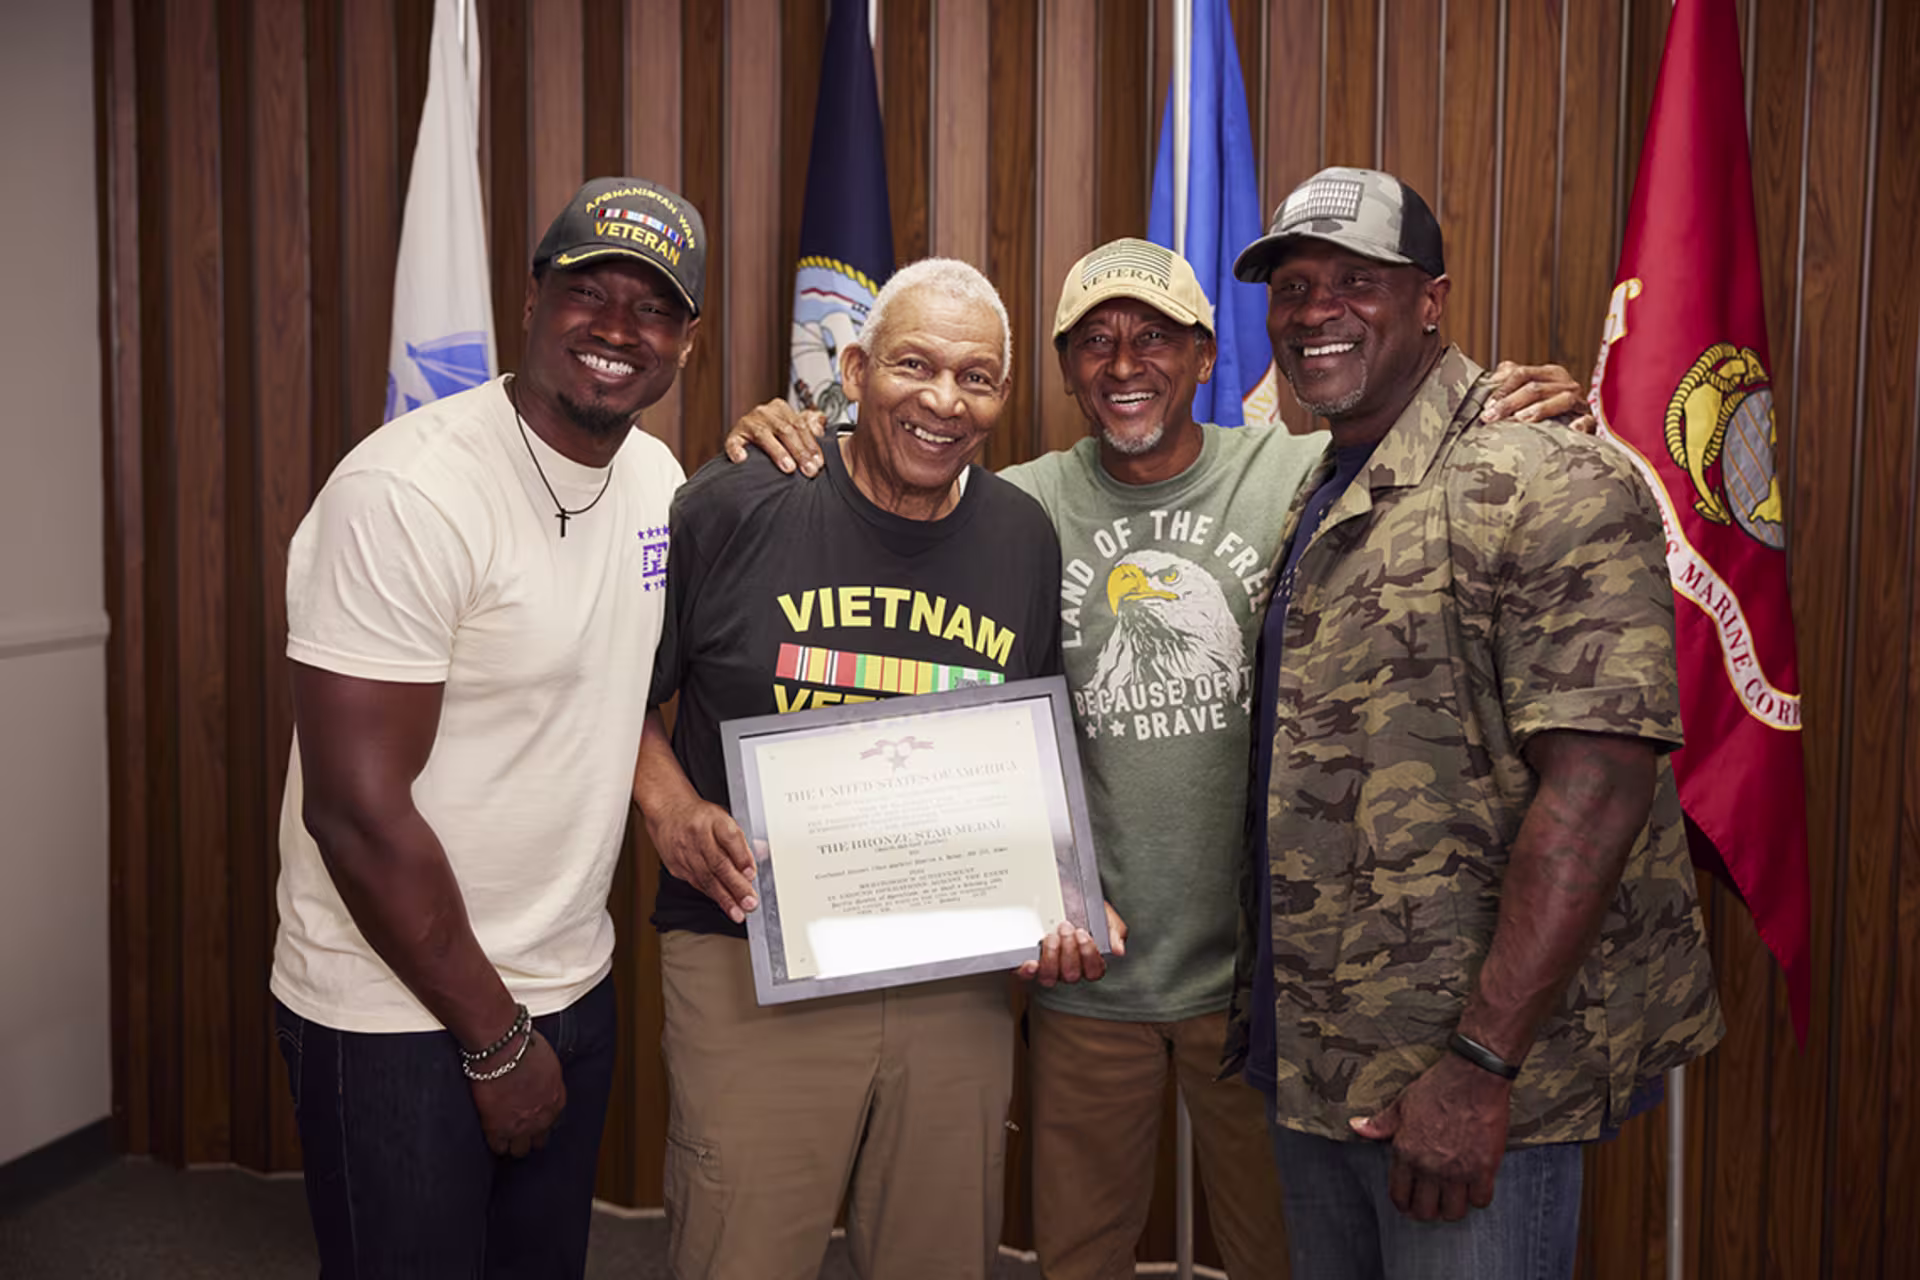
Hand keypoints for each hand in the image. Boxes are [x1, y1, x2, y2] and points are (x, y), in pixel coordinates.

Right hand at [470, 1028, 565, 1157]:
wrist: (504, 1052)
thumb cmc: (525, 1047)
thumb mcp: (548, 1062)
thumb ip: (547, 1079)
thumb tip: (539, 1080)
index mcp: (556, 1100)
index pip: (554, 1121)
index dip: (541, 1120)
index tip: (534, 1118)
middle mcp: (542, 1118)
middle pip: (539, 1140)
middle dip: (530, 1136)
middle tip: (519, 1129)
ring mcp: (521, 1128)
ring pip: (520, 1150)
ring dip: (514, 1144)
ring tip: (506, 1138)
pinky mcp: (497, 1129)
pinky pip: (498, 1147)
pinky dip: (496, 1144)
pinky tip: (492, 1137)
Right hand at [647, 794, 758, 921]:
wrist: (667, 811)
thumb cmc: (700, 817)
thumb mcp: (724, 820)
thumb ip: (740, 843)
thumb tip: (752, 866)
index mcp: (713, 819)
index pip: (729, 838)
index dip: (742, 857)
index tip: (752, 874)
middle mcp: (697, 835)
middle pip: (718, 863)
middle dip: (735, 886)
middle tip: (749, 903)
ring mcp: (684, 851)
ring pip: (706, 878)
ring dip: (724, 898)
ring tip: (737, 912)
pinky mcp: (676, 865)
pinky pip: (696, 882)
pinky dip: (711, 894)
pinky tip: (722, 903)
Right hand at [724, 399, 828, 474]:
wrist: (746, 440)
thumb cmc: (773, 435)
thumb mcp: (791, 427)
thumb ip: (808, 425)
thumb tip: (822, 421)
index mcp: (780, 408)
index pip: (799, 425)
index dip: (811, 444)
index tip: (819, 462)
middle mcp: (764, 412)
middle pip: (785, 430)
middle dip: (800, 452)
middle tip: (809, 470)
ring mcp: (747, 423)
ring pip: (764, 436)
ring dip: (778, 453)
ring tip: (789, 468)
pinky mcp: (733, 436)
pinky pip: (733, 443)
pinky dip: (737, 450)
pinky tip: (742, 459)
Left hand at [1017, 902, 1126, 985]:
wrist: (1061, 890)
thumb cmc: (1082, 905)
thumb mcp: (1102, 915)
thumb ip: (1113, 932)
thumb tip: (1118, 951)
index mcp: (1088, 961)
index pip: (1093, 972)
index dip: (1089, 956)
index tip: (1083, 934)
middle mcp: (1068, 967)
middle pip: (1072, 975)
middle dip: (1069, 951)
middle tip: (1066, 927)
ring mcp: (1049, 966)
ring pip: (1050, 977)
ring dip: (1051, 957)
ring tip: (1051, 935)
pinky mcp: (1029, 961)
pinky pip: (1026, 975)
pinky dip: (1028, 971)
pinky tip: (1032, 962)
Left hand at [1348, 1054, 1510, 1221]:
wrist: (1472, 1077)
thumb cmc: (1436, 1088)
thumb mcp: (1402, 1104)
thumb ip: (1380, 1123)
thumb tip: (1356, 1126)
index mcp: (1406, 1152)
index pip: (1399, 1194)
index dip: (1404, 1205)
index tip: (1409, 1205)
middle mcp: (1429, 1166)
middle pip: (1425, 1211)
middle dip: (1426, 1212)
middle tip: (1432, 1205)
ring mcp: (1457, 1170)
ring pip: (1453, 1211)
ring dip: (1452, 1209)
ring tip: (1453, 1199)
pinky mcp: (1484, 1168)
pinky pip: (1480, 1200)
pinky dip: (1478, 1198)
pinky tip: (1475, 1188)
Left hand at [1482, 361, 1595, 433]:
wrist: (1574, 429)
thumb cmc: (1543, 411)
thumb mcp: (1527, 393)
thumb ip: (1509, 383)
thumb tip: (1490, 379)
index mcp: (1550, 374)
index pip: (1522, 373)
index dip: (1502, 389)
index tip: (1486, 406)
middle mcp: (1566, 384)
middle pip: (1536, 388)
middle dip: (1510, 402)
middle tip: (1491, 417)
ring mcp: (1579, 402)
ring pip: (1561, 400)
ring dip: (1539, 409)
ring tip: (1519, 419)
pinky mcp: (1589, 421)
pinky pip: (1587, 421)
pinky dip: (1580, 424)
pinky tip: (1571, 429)